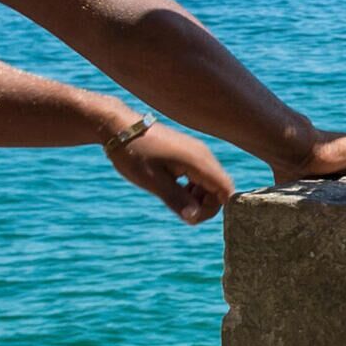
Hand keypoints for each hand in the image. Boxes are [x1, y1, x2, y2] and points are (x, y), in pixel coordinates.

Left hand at [107, 122, 237, 223]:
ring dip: (198, 197)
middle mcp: (203, 155)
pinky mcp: (189, 153)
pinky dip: (193, 187)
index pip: (226, 191)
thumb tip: (195, 218)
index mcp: (198, 162)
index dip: (213, 209)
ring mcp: (197, 153)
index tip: (191, 216)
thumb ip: (177, 200)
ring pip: (211, 182)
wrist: (120, 127)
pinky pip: (202, 175)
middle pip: (220, 188)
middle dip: (204, 205)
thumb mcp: (153, 182)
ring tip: (174, 199)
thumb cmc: (134, 153)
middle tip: (180, 211)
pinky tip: (174, 188)